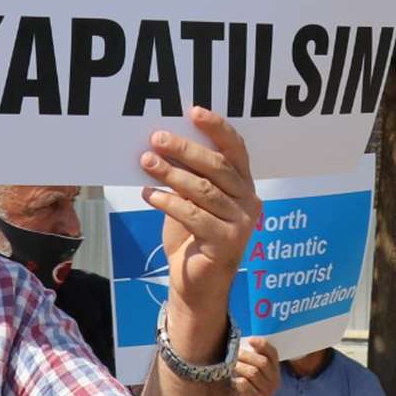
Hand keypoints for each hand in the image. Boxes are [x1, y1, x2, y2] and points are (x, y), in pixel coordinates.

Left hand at [140, 108, 261, 361]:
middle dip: (185, 149)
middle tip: (156, 138)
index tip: (193, 111)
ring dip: (171, 174)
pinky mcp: (226, 243)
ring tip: (146, 162)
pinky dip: (168, 202)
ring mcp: (241, 223)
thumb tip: (159, 144)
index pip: (236, 150)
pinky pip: (194, 215)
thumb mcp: (190, 200)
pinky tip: (148, 194)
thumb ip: (187, 176)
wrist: (196, 284)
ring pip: (204, 190)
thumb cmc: (191, 236)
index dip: (217, 129)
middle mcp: (249, 201)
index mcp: (243, 185)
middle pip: (218, 167)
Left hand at [231, 337, 280, 395]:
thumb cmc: (239, 381)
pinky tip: (230, 381)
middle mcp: (274, 380)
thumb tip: (241, 339)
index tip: (250, 340)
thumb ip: (248, 354)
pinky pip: (244, 384)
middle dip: (244, 356)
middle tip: (232, 355)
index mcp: (274, 369)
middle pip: (262, 362)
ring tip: (229, 367)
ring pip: (253, 372)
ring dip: (238, 367)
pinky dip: (235, 380)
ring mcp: (266, 391)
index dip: (262, 344)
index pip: (273, 353)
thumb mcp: (247, 366)